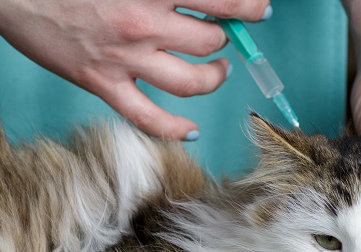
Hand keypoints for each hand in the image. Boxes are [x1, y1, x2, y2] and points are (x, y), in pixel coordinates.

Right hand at [0, 0, 271, 140]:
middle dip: (226, 40)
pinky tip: (192, 130)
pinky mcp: (102, 84)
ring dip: (213, 78)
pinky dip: (175, 129)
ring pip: (192, 83)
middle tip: (225, 36)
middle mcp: (144, 24)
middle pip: (211, 43)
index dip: (250, 6)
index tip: (258, 8)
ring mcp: (124, 60)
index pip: (222, 1)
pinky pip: (149, 118)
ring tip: (217, 72)